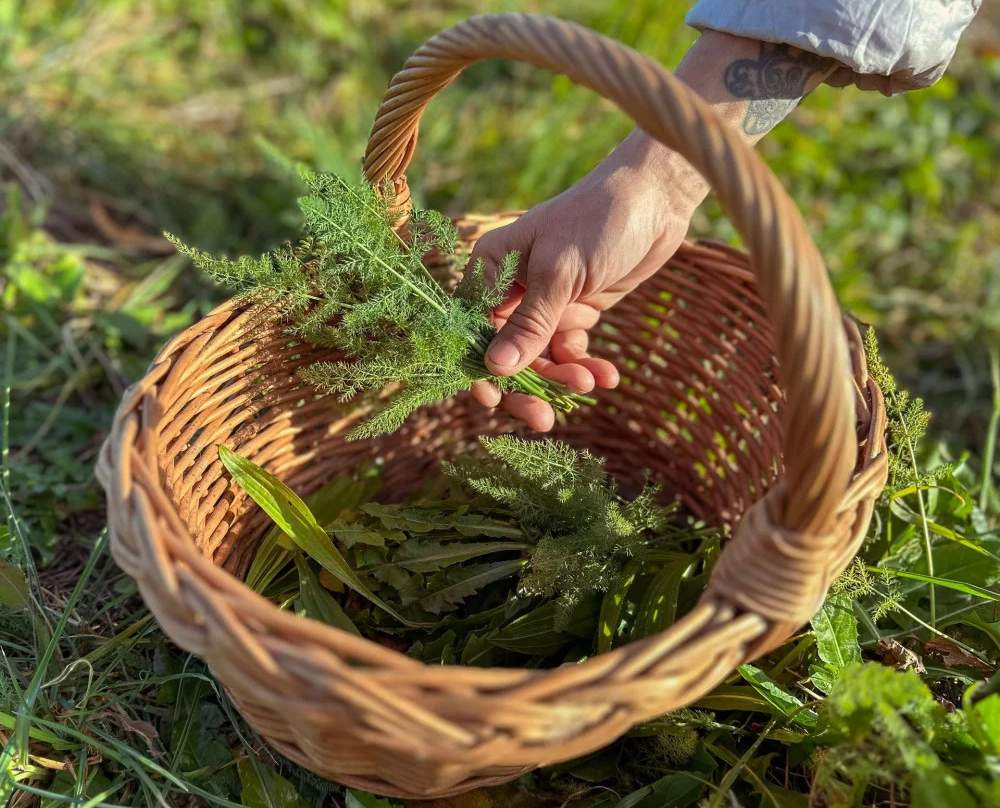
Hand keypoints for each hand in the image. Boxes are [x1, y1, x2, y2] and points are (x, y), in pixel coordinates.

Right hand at [468, 131, 702, 430]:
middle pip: (505, 353)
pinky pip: (572, 352)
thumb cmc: (598, 220)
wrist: (655, 200)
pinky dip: (587, 365)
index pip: (472, 329)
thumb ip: (530, 324)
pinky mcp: (576, 312)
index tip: (493, 401)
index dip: (479, 368)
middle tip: (543, 419)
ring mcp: (545, 303)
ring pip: (541, 359)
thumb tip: (494, 369)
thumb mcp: (560, 273)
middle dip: (526, 386)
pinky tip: (608, 376)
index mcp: (491, 269)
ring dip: (563, 377)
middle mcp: (511, 290)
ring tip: (590, 382)